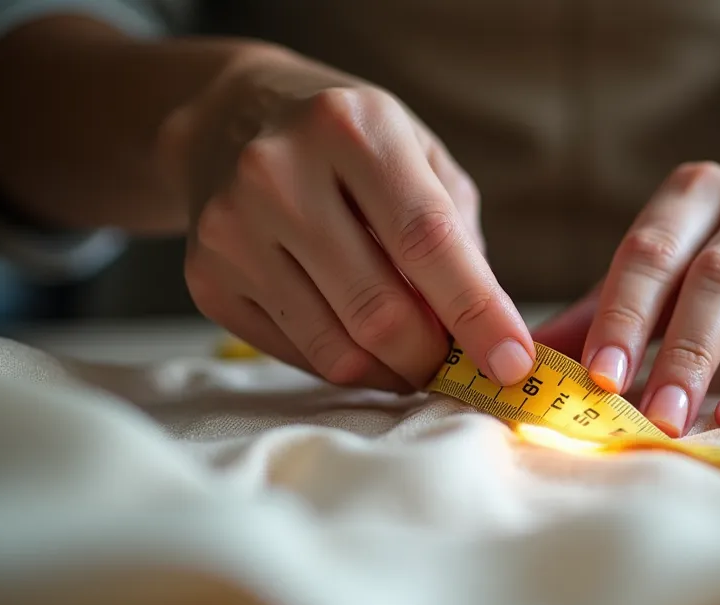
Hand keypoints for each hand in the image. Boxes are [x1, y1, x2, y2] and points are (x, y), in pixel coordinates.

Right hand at [164, 48, 533, 390]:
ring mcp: (231, 229)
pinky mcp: (206, 278)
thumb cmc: (347, 142)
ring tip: (410, 353)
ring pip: (336, 349)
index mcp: (350, 128)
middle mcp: (278, 173)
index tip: (514, 364)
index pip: (425, 240)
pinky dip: (344, 363)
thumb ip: (457, 237)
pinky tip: (355, 336)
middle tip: (457, 364)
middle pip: (379, 310)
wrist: (227, 117)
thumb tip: (487, 334)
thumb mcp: (417, 153)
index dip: (476, 312)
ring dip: (391, 371)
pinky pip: (297, 356)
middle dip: (433, 356)